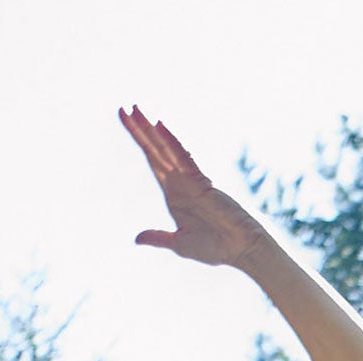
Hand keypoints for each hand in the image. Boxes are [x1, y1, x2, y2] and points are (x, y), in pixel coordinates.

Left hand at [118, 104, 268, 267]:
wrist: (239, 249)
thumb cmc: (215, 248)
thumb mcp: (178, 243)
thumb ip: (158, 237)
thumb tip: (136, 239)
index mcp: (173, 194)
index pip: (153, 161)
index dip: (139, 140)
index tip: (125, 120)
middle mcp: (180, 182)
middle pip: (155, 150)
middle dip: (139, 130)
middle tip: (123, 108)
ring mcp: (190, 180)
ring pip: (165, 150)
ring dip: (149, 130)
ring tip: (134, 109)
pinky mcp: (201, 181)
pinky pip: (183, 158)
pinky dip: (171, 142)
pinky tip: (159, 126)